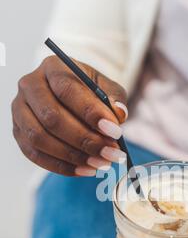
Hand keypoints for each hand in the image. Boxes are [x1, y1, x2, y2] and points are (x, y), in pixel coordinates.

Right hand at [12, 56, 127, 175]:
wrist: (71, 98)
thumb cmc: (89, 91)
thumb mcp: (106, 88)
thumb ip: (114, 98)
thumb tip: (119, 114)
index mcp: (52, 67)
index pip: (68, 90)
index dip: (91, 113)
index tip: (115, 132)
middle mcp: (30, 86)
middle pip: (52, 117)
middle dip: (85, 140)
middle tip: (111, 153)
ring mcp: (20, 110)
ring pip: (40, 138)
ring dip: (73, 156)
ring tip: (102, 163)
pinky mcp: (18, 132)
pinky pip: (35, 155)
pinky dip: (62, 166)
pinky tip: (86, 170)